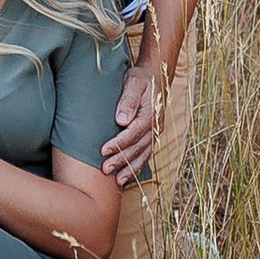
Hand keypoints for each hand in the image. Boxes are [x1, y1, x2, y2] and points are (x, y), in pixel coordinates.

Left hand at [102, 53, 158, 183]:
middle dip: (121, 160)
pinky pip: (145, 155)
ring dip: (130, 169)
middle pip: (138, 148)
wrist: (155, 77)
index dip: (119, 144)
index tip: (104, 150)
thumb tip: (121, 120)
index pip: (134, 133)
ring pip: (143, 155)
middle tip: (105, 169)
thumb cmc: (141, 79)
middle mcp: (156, 127)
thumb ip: (128, 100)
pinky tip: (127, 177)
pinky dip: (137, 168)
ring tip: (117, 181)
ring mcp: (155, 133)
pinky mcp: (151, 137)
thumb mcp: (134, 82)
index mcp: (151, 114)